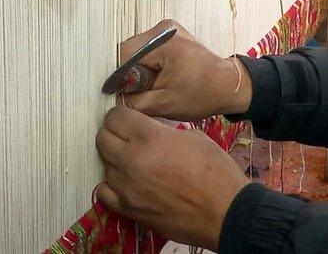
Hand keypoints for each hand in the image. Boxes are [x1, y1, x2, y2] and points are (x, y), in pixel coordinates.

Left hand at [96, 106, 247, 250]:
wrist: (225, 212)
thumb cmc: (216, 172)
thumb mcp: (194, 137)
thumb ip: (164, 132)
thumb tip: (150, 131)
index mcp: (150, 137)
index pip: (116, 117)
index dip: (122, 115)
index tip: (129, 118)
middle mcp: (132, 160)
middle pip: (103, 138)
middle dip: (114, 133)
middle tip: (128, 136)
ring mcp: (126, 187)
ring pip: (104, 164)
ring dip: (116, 159)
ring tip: (135, 161)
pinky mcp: (128, 209)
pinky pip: (105, 191)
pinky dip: (112, 184)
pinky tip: (127, 182)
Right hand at [118, 20, 252, 119]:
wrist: (227, 85)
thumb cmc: (202, 95)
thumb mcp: (163, 104)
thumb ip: (133, 101)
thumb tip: (112, 99)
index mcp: (164, 42)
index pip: (124, 55)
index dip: (119, 77)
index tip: (122, 94)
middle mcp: (164, 29)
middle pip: (129, 50)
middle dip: (129, 74)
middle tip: (141, 92)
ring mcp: (167, 28)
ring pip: (136, 50)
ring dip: (137, 69)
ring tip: (152, 85)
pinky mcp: (170, 34)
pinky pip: (147, 49)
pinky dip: (147, 64)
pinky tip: (157, 77)